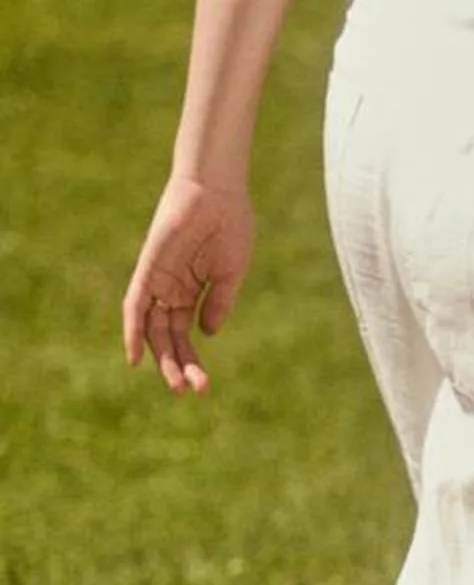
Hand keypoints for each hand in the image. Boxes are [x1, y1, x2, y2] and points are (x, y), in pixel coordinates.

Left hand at [121, 178, 255, 393]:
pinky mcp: (150, 269)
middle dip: (178, 365)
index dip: (192, 360)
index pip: (186, 334)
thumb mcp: (230, 273)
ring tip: (175, 385)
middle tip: (188, 392)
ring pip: (153, 328)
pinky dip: (132, 330)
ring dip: (162, 357)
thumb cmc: (231, 226)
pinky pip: (135, 304)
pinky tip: (136, 356)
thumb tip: (207, 334)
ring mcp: (159, 280)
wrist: (218, 192)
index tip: (202, 386)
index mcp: (193, 291)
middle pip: (168, 336)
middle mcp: (171, 289)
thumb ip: (218, 303)